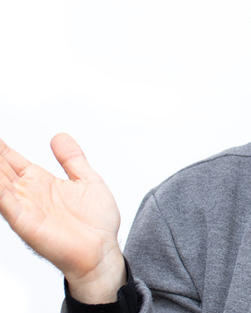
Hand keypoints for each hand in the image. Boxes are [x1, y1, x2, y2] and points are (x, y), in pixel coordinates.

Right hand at [0, 134, 125, 302]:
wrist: (102, 251)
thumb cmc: (96, 222)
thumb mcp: (87, 179)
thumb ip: (72, 159)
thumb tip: (58, 136)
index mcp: (41, 182)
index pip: (13, 160)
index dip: (1, 148)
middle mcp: (29, 194)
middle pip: (1, 169)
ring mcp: (25, 208)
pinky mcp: (26, 223)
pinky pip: (5, 204)